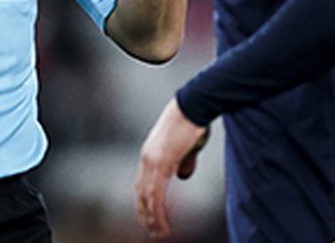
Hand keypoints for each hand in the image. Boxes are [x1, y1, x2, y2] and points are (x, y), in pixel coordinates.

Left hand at [136, 97, 208, 236]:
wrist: (193, 104)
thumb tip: (181, 177)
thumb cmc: (192, 121)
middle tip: (152, 230)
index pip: (141, 182)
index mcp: (149, 151)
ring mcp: (152, 160)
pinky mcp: (161, 163)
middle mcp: (146, 157)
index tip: (148, 216)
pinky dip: (159, 212)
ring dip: (153, 218)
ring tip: (159, 232)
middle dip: (145, 213)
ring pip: (148, 198)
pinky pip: (157, 195)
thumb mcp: (185, 146)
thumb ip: (182, 162)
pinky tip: (164, 224)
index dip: (144, 202)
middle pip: (141, 192)